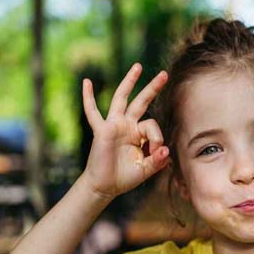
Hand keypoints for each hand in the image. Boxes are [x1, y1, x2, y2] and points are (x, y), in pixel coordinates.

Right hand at [80, 63, 168, 199]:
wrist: (105, 186)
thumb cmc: (125, 177)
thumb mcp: (145, 169)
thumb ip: (157, 161)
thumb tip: (166, 151)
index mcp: (139, 133)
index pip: (152, 125)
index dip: (157, 138)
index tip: (155, 153)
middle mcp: (127, 125)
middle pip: (141, 101)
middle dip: (153, 88)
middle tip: (165, 74)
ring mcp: (114, 125)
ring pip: (122, 98)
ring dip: (129, 81)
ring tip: (138, 66)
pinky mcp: (101, 130)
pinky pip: (92, 112)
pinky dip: (88, 97)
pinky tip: (86, 82)